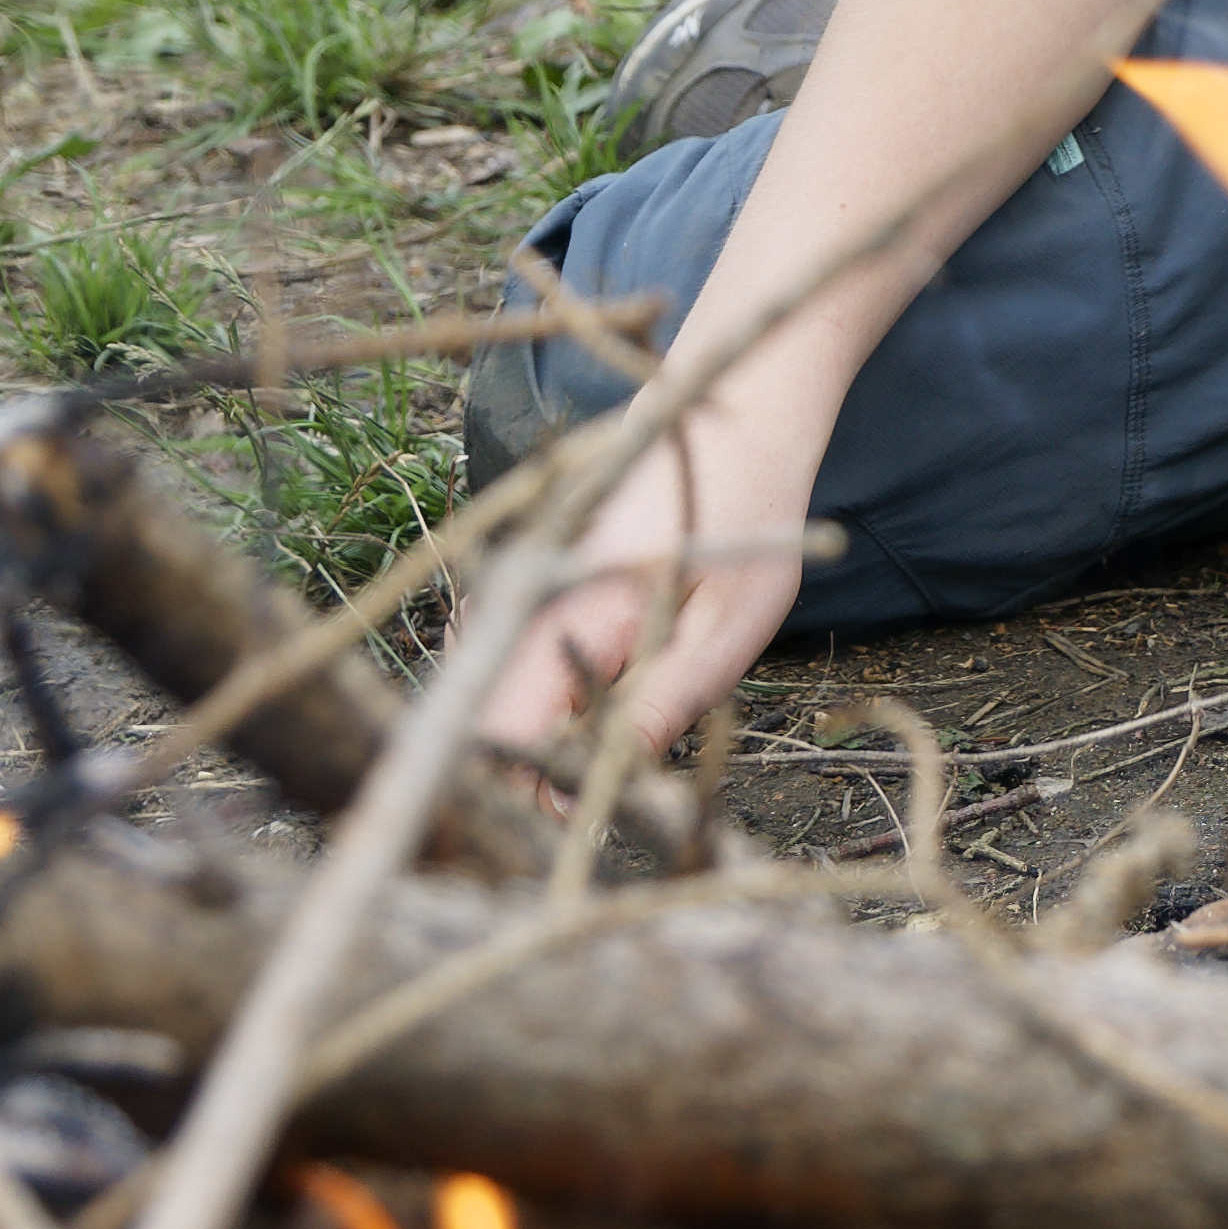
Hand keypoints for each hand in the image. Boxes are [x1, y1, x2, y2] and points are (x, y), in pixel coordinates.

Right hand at [472, 371, 835, 758]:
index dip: (522, 795)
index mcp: (562, 612)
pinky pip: (506, 664)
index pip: (492, 737)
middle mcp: (515, 598)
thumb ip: (664, 702)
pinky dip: (542, 698)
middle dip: (528, 775)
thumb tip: (604, 788)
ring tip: (607, 740)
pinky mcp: (523, 582)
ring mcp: (511, 586)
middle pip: (479, 725)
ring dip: (536, 737)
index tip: (579, 820)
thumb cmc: (748, 506)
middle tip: (603, 793)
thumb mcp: (733, 619)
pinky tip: (600, 695)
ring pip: (488, 697)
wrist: (733, 408)